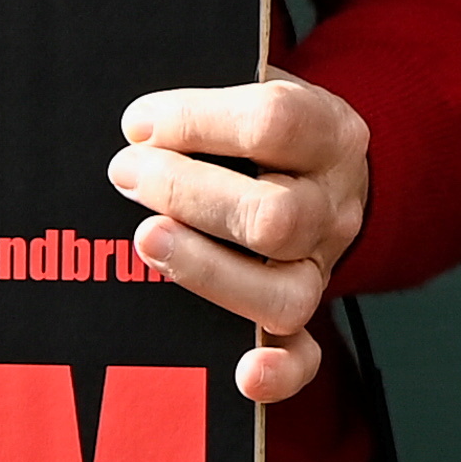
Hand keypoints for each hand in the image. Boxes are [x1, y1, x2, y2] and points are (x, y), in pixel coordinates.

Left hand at [115, 74, 368, 404]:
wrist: (319, 170)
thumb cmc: (263, 129)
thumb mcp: (253, 87)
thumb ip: (210, 96)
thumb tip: (139, 121)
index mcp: (331, 135)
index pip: (275, 123)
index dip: (198, 121)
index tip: (138, 122)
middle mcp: (334, 207)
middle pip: (276, 217)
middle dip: (188, 194)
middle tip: (126, 173)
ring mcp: (320, 268)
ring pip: (282, 293)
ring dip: (203, 269)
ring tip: (145, 239)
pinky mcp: (303, 320)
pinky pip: (304, 359)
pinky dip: (277, 373)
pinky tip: (243, 371)